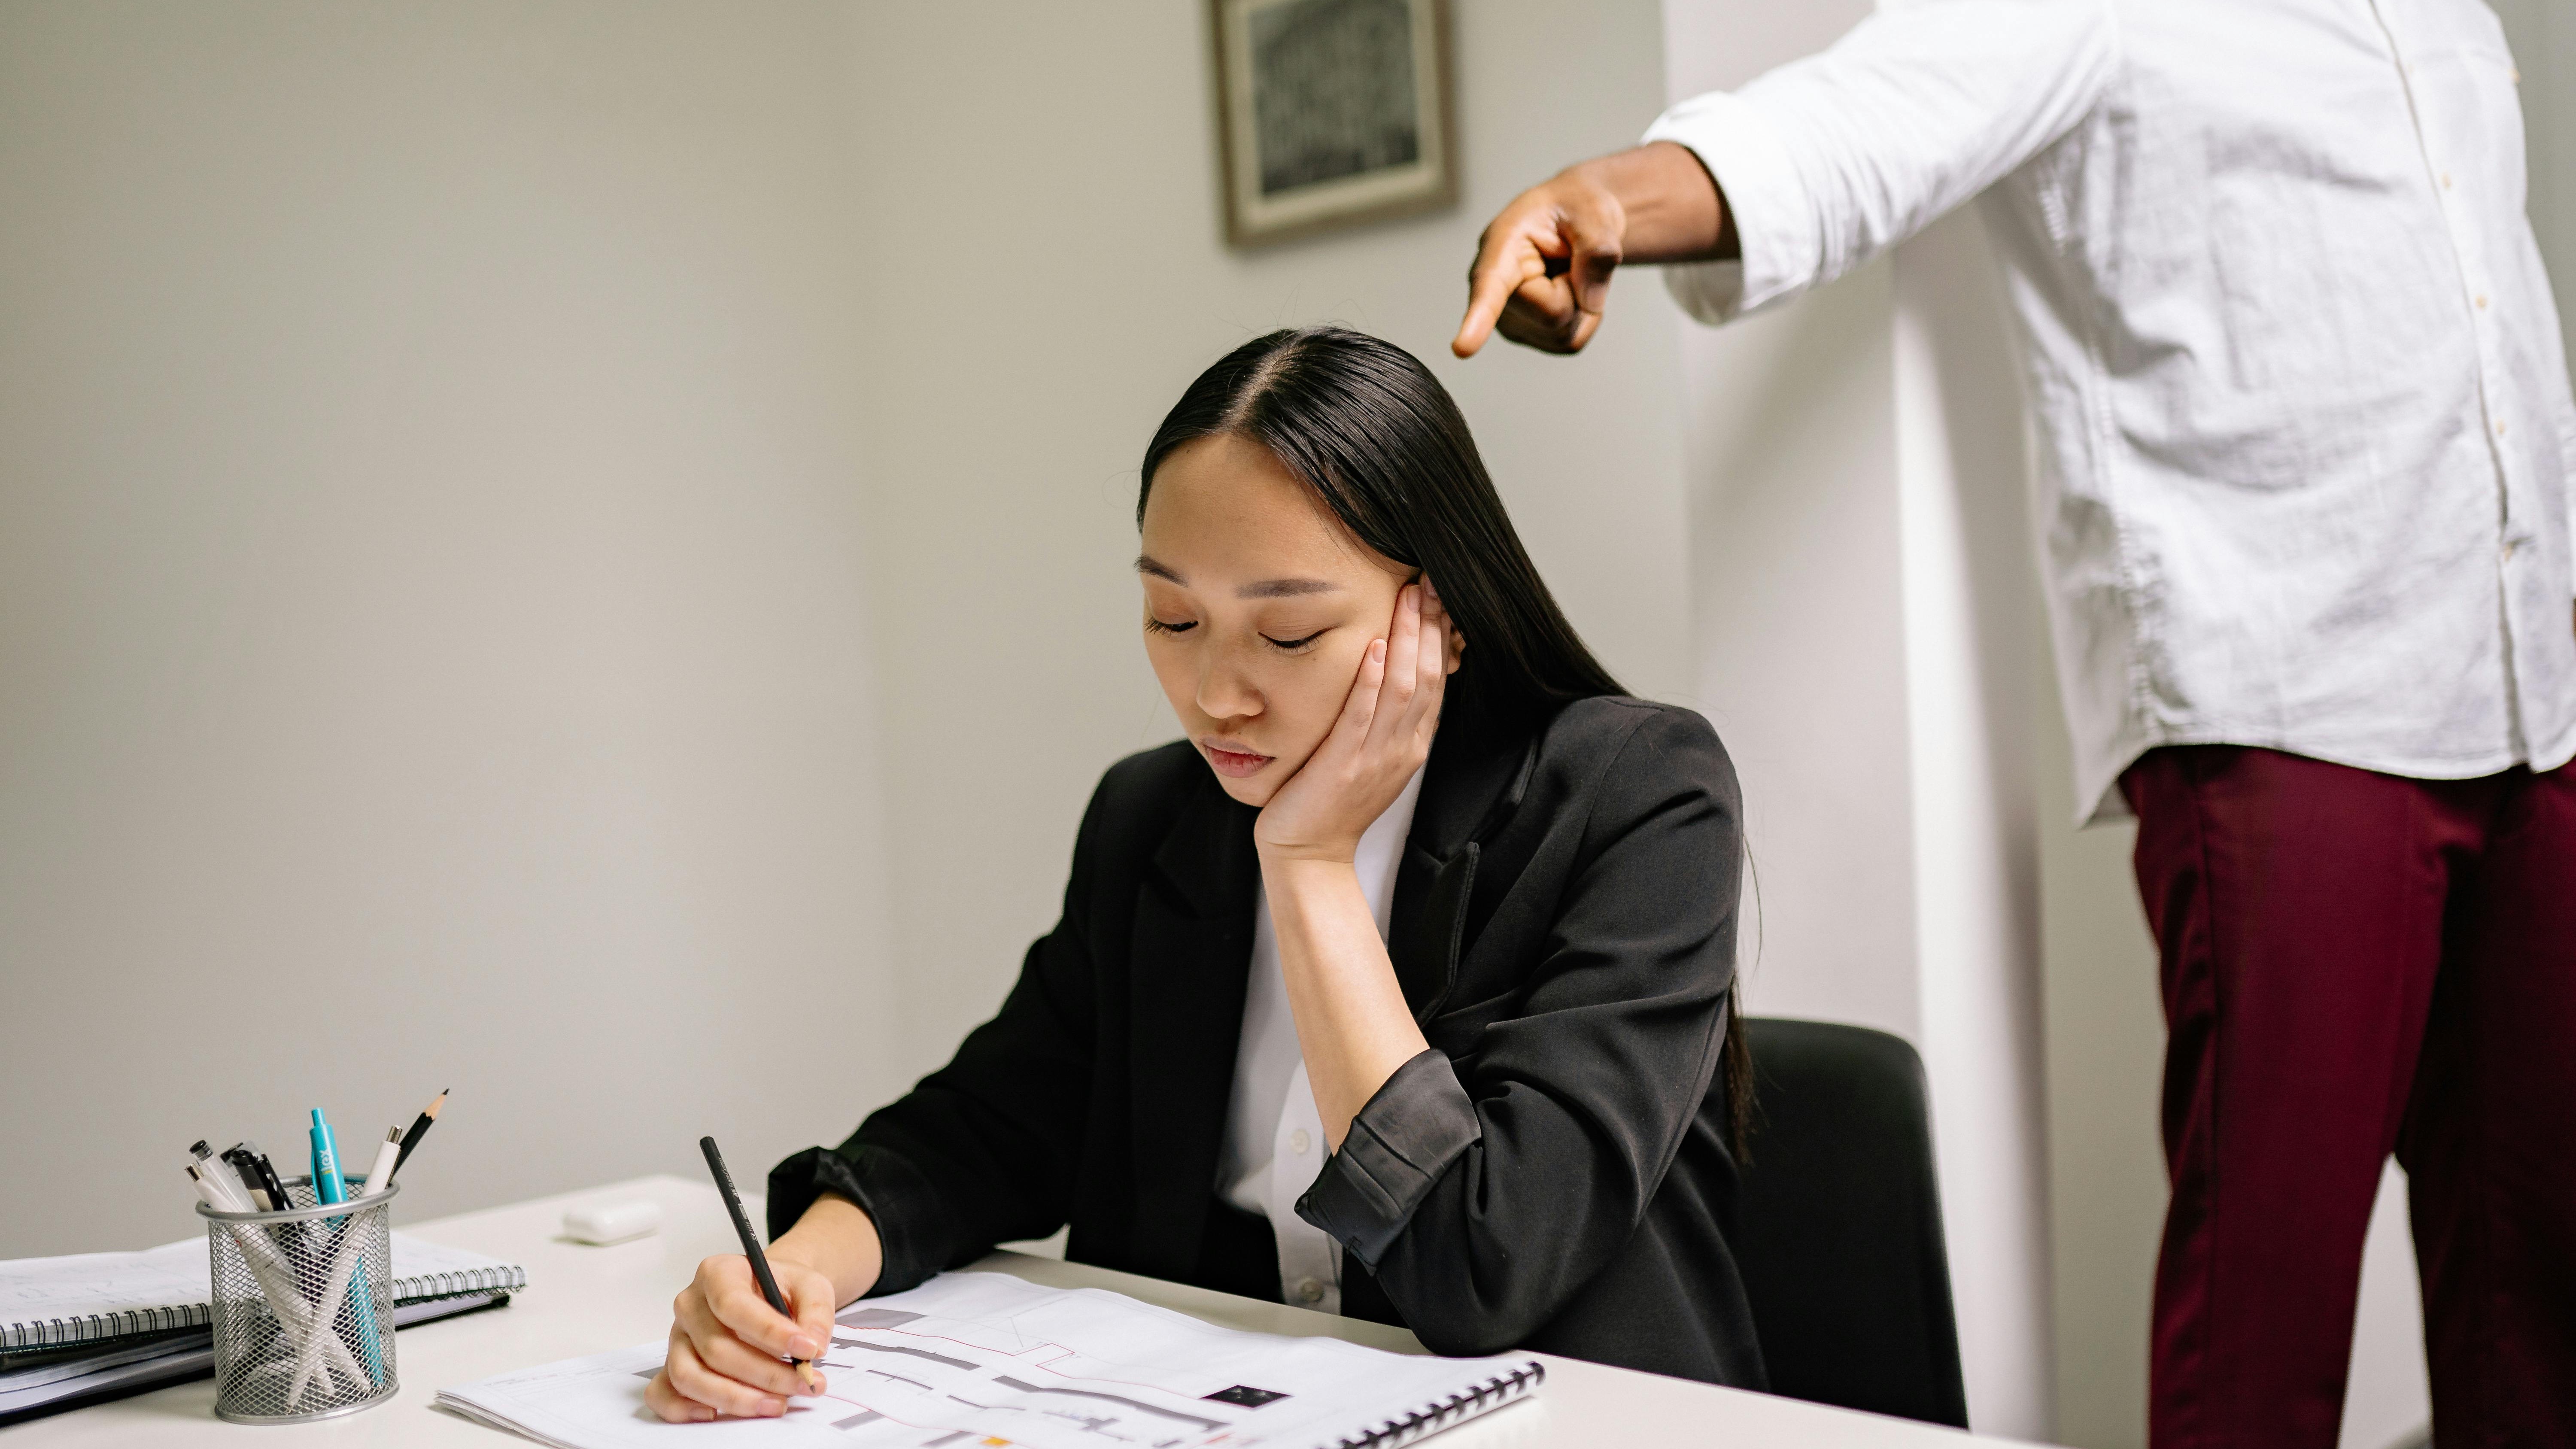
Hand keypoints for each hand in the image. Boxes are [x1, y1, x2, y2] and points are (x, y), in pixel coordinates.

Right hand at [646, 1253, 834, 1421]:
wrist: (767, 1293)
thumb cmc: (782, 1289)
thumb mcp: (811, 1286)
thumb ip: (816, 1312)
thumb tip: (813, 1345)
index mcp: (718, 1273)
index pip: (733, 1304)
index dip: (769, 1332)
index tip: (808, 1349)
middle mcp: (690, 1304)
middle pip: (715, 1347)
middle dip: (765, 1373)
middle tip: (805, 1383)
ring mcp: (677, 1337)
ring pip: (690, 1375)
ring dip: (735, 1398)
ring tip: (777, 1404)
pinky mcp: (673, 1364)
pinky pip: (664, 1392)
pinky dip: (683, 1408)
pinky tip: (716, 1414)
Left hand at [1254, 582, 1457, 862]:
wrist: (1310, 852)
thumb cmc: (1334, 800)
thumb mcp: (1372, 755)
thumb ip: (1387, 717)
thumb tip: (1392, 666)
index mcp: (1412, 744)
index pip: (1437, 680)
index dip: (1439, 636)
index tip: (1437, 595)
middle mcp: (1401, 748)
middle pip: (1427, 676)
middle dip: (1429, 626)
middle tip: (1429, 582)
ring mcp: (1374, 757)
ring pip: (1401, 690)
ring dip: (1406, 640)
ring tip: (1407, 599)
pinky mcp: (1342, 765)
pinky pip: (1360, 717)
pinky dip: (1369, 681)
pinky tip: (1372, 647)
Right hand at [1453, 171, 1626, 357]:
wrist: (1576, 221)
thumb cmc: (1576, 209)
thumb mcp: (1595, 212)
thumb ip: (1597, 249)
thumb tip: (1590, 303)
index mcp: (1502, 243)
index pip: (1490, 284)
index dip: (1478, 318)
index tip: (1462, 349)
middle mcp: (1493, 286)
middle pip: (1552, 314)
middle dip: (1578, 290)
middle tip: (1572, 258)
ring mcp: (1507, 317)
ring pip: (1562, 332)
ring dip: (1582, 304)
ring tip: (1568, 271)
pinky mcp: (1527, 334)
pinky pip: (1570, 342)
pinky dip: (1584, 319)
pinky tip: (1569, 289)